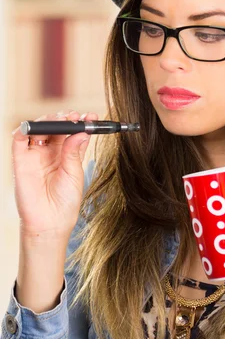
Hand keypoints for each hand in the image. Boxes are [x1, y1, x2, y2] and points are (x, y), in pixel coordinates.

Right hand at [12, 110, 97, 239]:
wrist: (50, 222)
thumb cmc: (65, 202)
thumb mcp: (74, 174)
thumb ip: (74, 152)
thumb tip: (81, 132)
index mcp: (68, 156)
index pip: (73, 133)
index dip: (81, 123)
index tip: (91, 116)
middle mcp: (51, 153)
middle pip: (56, 128)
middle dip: (64, 118)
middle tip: (73, 116)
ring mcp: (35, 155)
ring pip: (39, 130)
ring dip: (47, 120)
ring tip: (58, 120)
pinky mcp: (21, 160)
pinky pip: (19, 140)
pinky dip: (24, 129)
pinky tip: (34, 127)